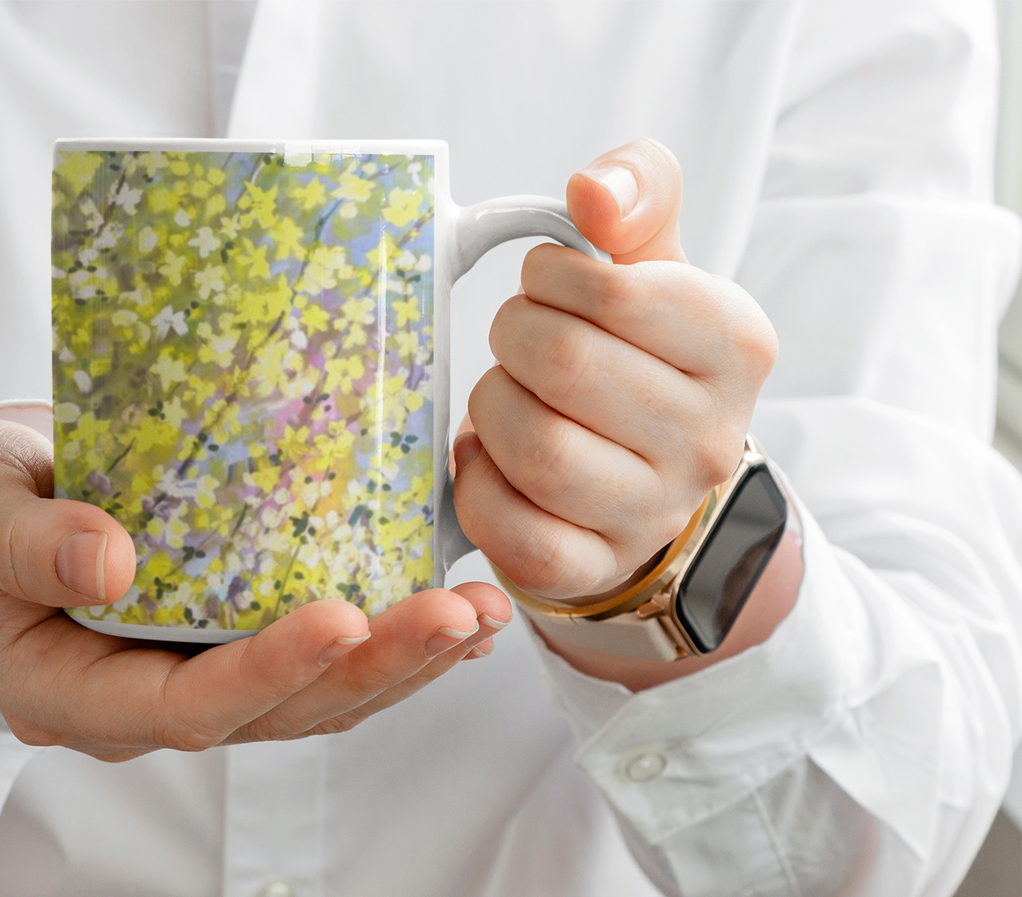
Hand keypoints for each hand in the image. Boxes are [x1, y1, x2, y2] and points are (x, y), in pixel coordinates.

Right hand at [0, 416, 510, 760]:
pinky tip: (454, 614)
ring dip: (404, 662)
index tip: (341, 616)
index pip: (186, 708)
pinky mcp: (223, 636)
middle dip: (374, 669)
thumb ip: (26, 544)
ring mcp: (189, 674)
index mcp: (70, 693)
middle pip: (276, 713)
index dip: (268, 673)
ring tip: (482, 611)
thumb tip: (112, 564)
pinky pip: (315, 658)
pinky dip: (387, 639)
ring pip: (312, 698)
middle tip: (456, 612)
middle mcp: (144, 701)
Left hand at [454, 138, 777, 599]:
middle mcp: (710, 437)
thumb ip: (637, 194)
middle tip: (518, 338)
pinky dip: (478, 483)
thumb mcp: (652, 263)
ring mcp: (653, 513)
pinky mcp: (591, 569)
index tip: (548, 284)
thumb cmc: (636, 355)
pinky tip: (489, 457)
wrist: (643, 478)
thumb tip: (590, 190)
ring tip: (508, 395)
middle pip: (564, 364)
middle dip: (514, 336)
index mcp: (736, 345)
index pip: (618, 292)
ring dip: (493, 407)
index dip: (553, 278)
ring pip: (536, 449)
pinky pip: (511, 529)